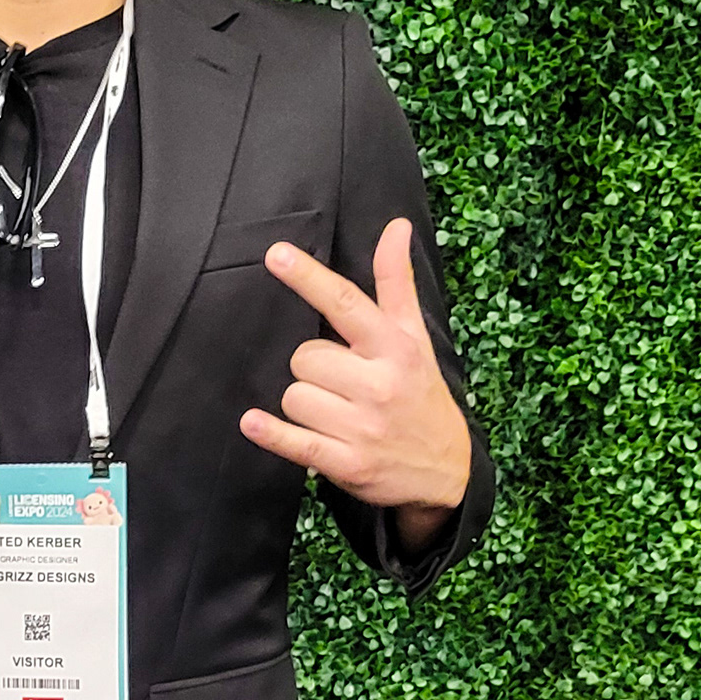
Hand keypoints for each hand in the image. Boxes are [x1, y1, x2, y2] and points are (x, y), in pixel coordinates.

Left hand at [239, 217, 471, 526]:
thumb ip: (397, 283)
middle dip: (313, 368)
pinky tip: (253, 422)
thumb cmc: (423, 396)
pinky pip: (295, 441)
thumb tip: (396, 227)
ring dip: (305, 404)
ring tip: (336, 415)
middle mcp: (379, 384)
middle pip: (304, 356)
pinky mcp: (347, 463)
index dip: (309, 278)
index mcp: (395, 347)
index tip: (277, 255)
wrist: (447, 472)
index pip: (345, 303)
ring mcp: (363, 426)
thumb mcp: (416, 338)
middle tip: (341, 383)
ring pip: (295, 396)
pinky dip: (271, 433)